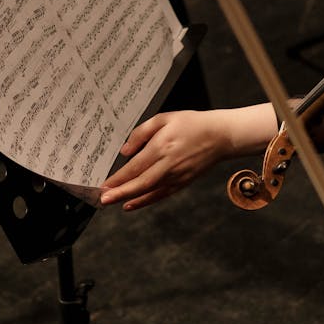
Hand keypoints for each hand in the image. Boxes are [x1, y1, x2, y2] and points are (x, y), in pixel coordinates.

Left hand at [99, 105, 272, 210]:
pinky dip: (145, 201)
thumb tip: (125, 151)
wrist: (220, 136)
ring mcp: (177, 176)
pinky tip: (131, 204)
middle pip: (140, 183)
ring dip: (129, 198)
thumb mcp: (164, 119)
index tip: (104, 185)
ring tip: (112, 202)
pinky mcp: (183, 182)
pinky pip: (161, 194)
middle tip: (103, 199)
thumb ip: (141, 133)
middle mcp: (169, 164)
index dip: (119, 178)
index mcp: (163, 146)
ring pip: (150, 191)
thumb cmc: (192, 124)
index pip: (136, 167)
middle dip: (120, 193)